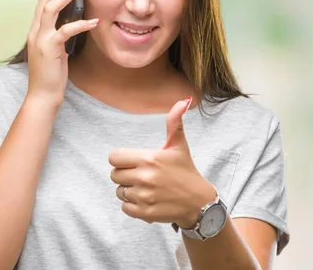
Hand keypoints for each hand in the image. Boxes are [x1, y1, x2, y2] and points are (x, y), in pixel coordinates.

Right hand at [26, 0, 98, 103]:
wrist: (43, 96)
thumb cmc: (52, 74)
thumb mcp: (55, 49)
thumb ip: (59, 34)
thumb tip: (73, 22)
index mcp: (36, 29)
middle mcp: (35, 30)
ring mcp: (40, 39)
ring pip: (50, 8)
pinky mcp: (49, 50)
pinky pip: (65, 31)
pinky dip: (80, 24)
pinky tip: (95, 21)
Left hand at [109, 97, 216, 228]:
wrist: (199, 203)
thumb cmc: (186, 172)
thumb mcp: (179, 146)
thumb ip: (174, 122)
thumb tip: (184, 100)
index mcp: (149, 159)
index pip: (114, 157)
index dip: (121, 159)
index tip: (133, 162)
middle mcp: (145, 177)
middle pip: (114, 175)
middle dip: (125, 174)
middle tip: (141, 175)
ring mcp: (144, 196)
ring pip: (119, 191)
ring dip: (129, 190)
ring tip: (146, 188)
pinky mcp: (144, 213)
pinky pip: (125, 207)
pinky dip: (133, 206)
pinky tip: (147, 200)